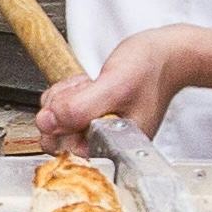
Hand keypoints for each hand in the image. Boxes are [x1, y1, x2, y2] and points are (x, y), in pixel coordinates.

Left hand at [39, 27, 211, 151]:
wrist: (164, 56)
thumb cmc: (150, 71)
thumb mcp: (114, 86)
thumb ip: (80, 108)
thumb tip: (47, 123)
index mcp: (114, 150)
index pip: (68, 155)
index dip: (61, 127)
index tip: (76, 101)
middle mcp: (104, 145)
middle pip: (56, 139)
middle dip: (60, 109)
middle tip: (84, 90)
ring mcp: (94, 131)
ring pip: (55, 122)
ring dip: (63, 98)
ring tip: (89, 85)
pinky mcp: (90, 117)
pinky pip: (61, 110)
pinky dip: (66, 93)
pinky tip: (86, 85)